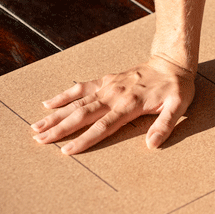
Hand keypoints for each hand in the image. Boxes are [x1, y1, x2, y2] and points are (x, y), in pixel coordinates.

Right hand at [31, 55, 195, 154]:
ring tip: (36, 126)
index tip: (67, 151)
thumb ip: (164, 125)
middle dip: (60, 128)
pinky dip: (64, 95)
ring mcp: (108, 87)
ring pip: (77, 102)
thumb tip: (152, 144)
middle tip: (39, 139)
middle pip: (83, 114)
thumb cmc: (176, 88)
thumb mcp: (178, 107)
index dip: (84, 139)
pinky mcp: (106, 80)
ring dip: (56, 115)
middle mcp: (114, 95)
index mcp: (130, 105)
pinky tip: (48, 103)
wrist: (172, 62)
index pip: (103, 126)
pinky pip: (81, 87)